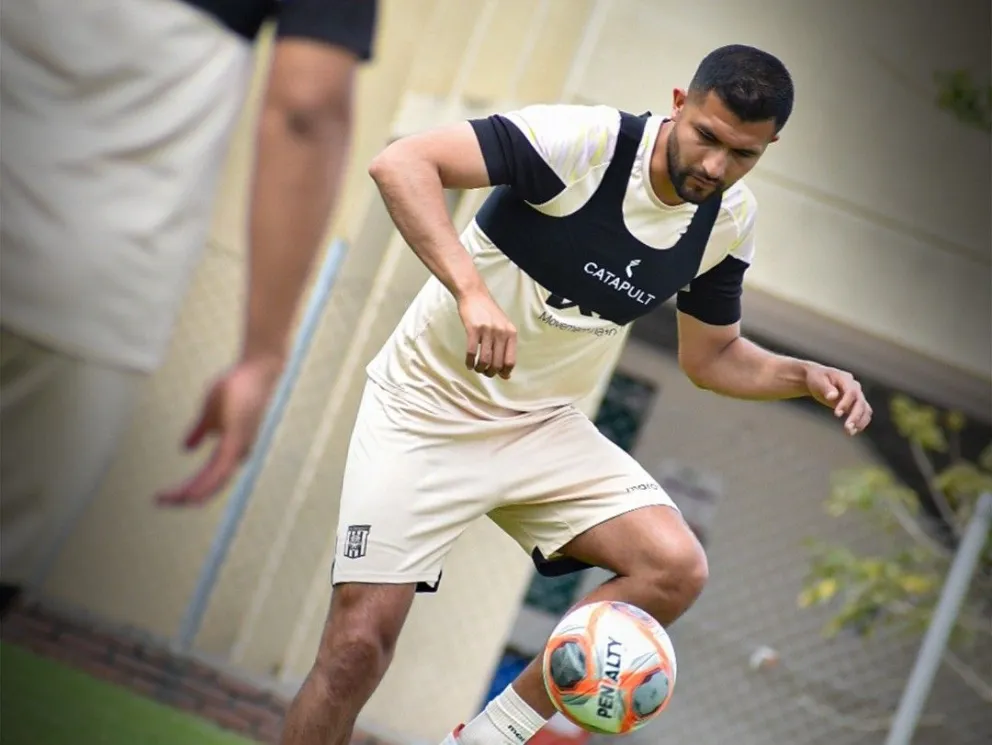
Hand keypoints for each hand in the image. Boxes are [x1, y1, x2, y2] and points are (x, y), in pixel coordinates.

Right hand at [155, 355, 283, 505]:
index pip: (208, 477)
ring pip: (214, 481)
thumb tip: (185, 449)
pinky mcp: (237, 438)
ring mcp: (239, 447)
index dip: (187, 489)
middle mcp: (237, 453)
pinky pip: (220, 468)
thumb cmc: (236, 388)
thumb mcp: (210, 412)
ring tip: (169, 501)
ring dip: (191, 493)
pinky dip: (206, 484)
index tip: (165, 497)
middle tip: (160, 502)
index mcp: (231, 449)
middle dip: (184, 496)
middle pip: (210, 484)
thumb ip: (200, 431)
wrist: (255, 369)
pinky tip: (192, 494)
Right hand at [457, 289, 516, 378]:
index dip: (504, 372)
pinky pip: (472, 352)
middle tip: (485, 372)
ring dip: (480, 369)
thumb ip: (505, 347)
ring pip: (485, 360)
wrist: (474, 295)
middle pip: (497, 363)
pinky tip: (468, 364)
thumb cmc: (488, 313)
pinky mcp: (473, 329)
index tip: (498, 375)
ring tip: (476, 368)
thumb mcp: (502, 327)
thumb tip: (506, 373)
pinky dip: (469, 362)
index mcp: (511, 333)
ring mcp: (488, 331)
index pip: (510, 361)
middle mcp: (501, 332)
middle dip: (490, 373)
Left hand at [805, 364, 872, 434]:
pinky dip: (861, 423)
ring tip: (850, 432)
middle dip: (855, 416)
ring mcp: (857, 396)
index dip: (846, 403)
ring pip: (865, 409)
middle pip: (860, 402)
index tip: (837, 414)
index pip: (851, 392)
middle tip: (848, 428)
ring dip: (860, 421)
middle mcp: (855, 387)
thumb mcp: (818, 380)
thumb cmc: (817, 378)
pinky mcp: (855, 405)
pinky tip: (853, 431)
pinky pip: (863, 414)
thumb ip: (825, 387)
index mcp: (846, 379)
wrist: (819, 379)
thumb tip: (833, 396)